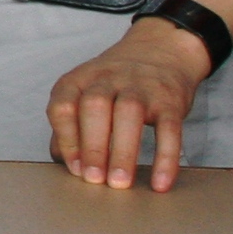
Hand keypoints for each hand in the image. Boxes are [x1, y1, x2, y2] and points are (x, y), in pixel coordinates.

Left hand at [46, 19, 214, 192]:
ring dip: (122, 151)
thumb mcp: (85, 92)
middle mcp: (107, 79)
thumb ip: (70, 123)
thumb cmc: (115, 82)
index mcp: (79, 80)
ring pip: (128, 114)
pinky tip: (160, 182)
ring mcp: (140, 87)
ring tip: (119, 183)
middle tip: (94, 180)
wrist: (160, 50)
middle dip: (92, 146)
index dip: (66, 139)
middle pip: (94, 107)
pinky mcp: (170, 100)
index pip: (63, 106)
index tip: (73, 169)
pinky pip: (169, 128)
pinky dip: (166, 157)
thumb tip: (62, 161)